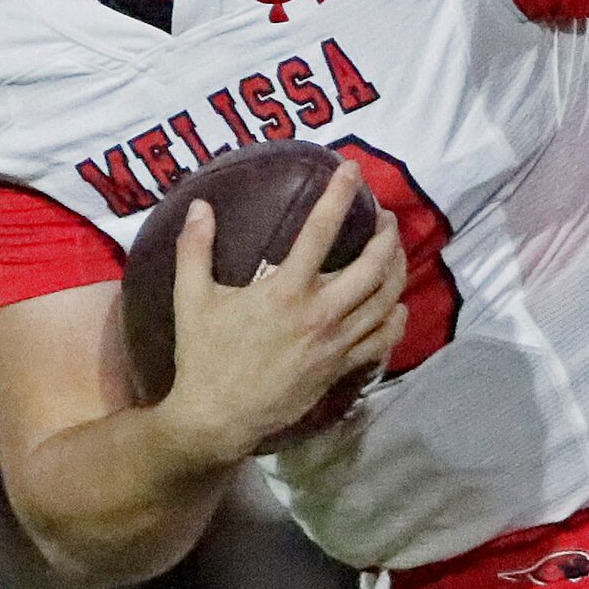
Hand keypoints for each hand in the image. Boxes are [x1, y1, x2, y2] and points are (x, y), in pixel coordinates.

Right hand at [157, 163, 405, 463]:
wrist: (218, 418)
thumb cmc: (204, 356)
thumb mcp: (191, 298)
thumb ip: (195, 248)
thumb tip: (200, 206)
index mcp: (285, 290)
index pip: (321, 231)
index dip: (340, 195)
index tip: (352, 170)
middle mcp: (320, 313)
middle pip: (373, 266)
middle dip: (386, 234)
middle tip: (385, 216)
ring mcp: (335, 344)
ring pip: (387, 300)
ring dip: (397, 269)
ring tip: (393, 250)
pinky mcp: (340, 368)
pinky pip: (383, 340)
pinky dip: (395, 318)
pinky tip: (395, 305)